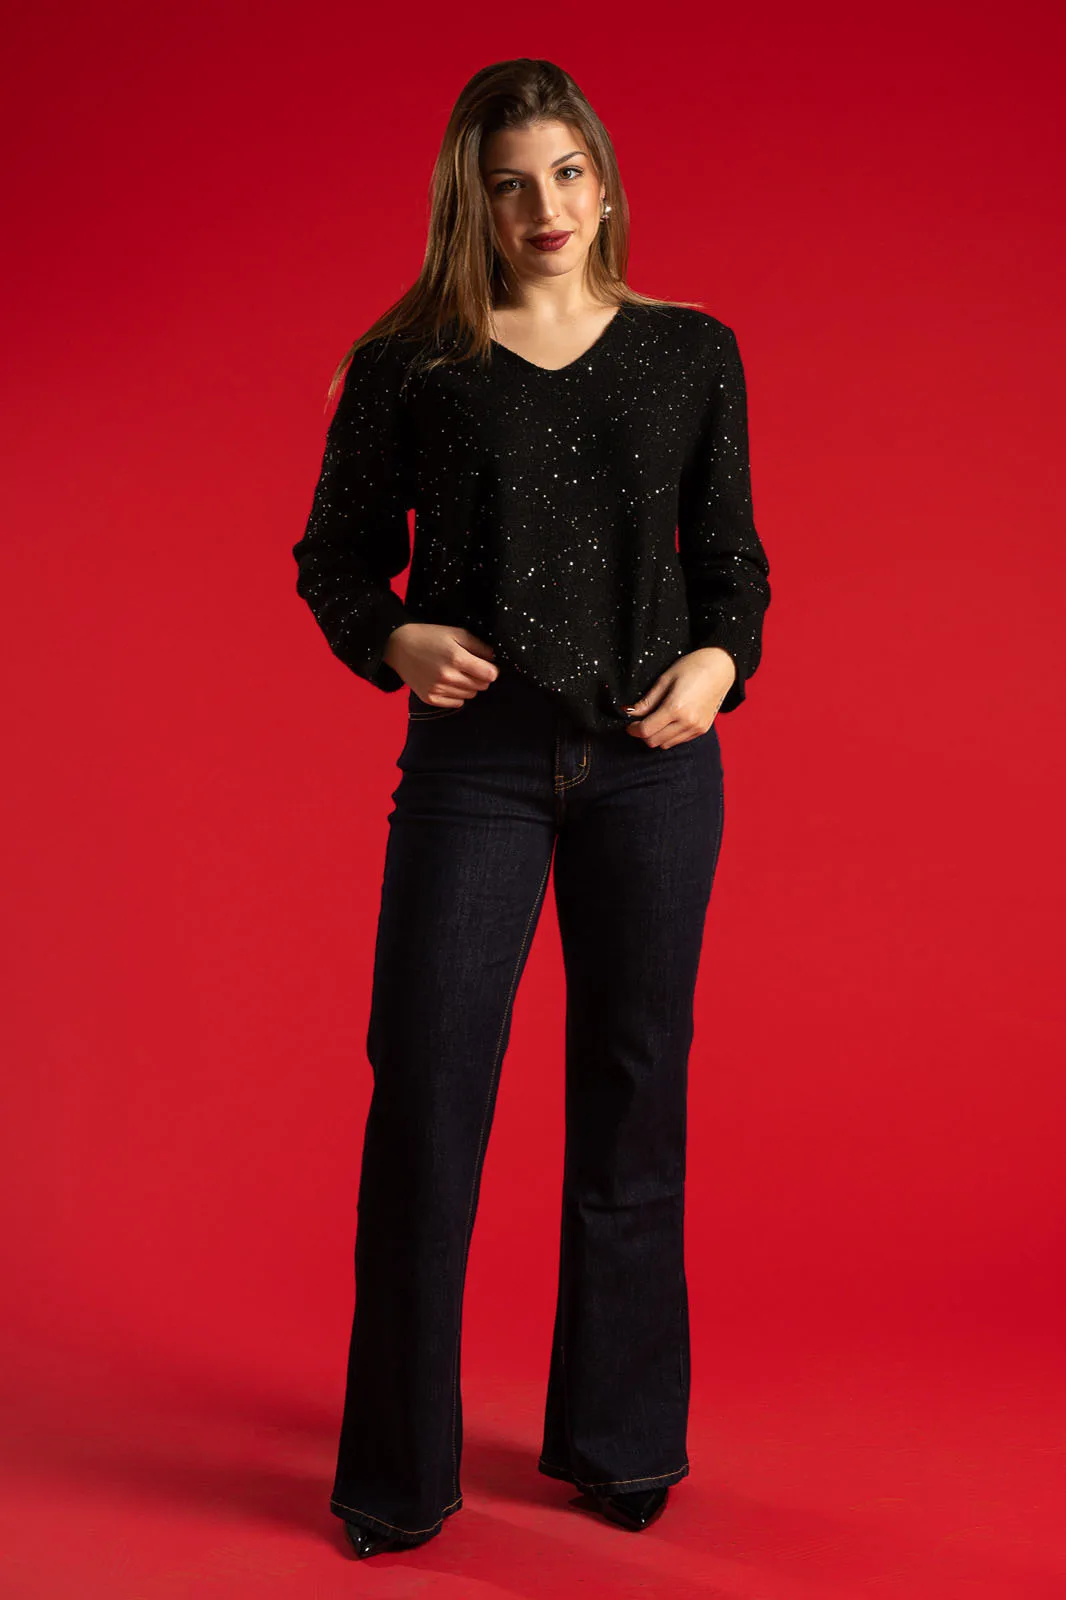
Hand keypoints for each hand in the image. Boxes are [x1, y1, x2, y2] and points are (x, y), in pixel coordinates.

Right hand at [385, 622, 498, 706]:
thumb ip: (478, 646)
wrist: (399, 647)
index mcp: (457, 658)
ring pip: (470, 695)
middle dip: (480, 677)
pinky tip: (447, 683)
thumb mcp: (456, 633)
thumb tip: (494, 658)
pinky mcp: (430, 698)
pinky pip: (456, 703)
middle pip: (482, 686)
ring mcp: (439, 689)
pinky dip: (456, 695)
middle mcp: (449, 676)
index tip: (485, 664)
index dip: (491, 669)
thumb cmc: (429, 637)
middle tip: (469, 667)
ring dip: (468, 686)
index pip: (490, 675)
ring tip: (456, 673)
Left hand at [620, 647, 735, 747]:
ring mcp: (696, 728)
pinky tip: (669, 721)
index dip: (633, 729)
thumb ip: (647, 701)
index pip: (646, 731)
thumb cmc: (692, 667)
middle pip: (654, 741)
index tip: (629, 724)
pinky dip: (669, 736)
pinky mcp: (703, 729)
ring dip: (656, 736)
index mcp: (675, 708)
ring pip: (666, 744)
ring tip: (655, 720)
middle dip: (643, 734)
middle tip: (640, 721)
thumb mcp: (664, 680)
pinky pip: (679, 741)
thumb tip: (629, 712)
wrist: (721, 668)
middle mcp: (687, 722)